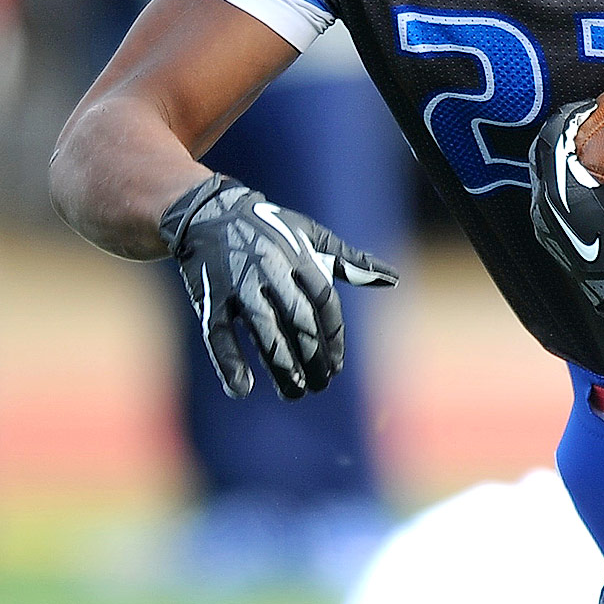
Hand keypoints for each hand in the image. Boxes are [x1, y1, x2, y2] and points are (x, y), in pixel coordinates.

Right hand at [159, 175, 396, 400]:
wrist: (209, 211)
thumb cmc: (271, 228)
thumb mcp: (313, 236)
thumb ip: (351, 261)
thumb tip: (394, 279)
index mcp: (300, 259)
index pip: (325, 304)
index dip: (333, 337)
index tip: (337, 366)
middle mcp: (272, 272)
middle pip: (300, 321)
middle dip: (313, 356)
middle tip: (320, 386)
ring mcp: (239, 284)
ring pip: (264, 330)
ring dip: (281, 365)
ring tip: (294, 392)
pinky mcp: (209, 296)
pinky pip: (218, 332)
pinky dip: (228, 360)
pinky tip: (240, 388)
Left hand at [528, 99, 603, 322]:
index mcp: (554, 192)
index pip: (549, 138)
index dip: (569, 116)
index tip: (593, 106)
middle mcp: (541, 209)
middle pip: (542, 158)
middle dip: (561, 135)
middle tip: (586, 122)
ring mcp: (546, 228)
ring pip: (547, 181)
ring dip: (564, 160)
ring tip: (589, 150)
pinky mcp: (557, 241)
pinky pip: (557, 202)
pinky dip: (571, 184)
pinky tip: (597, 186)